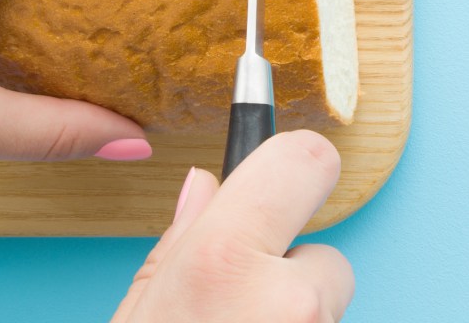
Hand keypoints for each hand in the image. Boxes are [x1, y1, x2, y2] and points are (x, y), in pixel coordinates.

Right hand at [113, 131, 353, 322]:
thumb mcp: (141, 310)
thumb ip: (179, 242)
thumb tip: (206, 184)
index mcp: (222, 262)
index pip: (301, 161)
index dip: (298, 160)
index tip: (288, 167)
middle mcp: (286, 299)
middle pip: (323, 251)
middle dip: (290, 268)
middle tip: (239, 301)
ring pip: (328, 302)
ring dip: (296, 314)